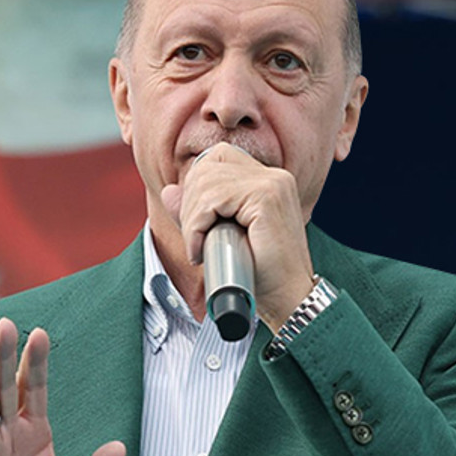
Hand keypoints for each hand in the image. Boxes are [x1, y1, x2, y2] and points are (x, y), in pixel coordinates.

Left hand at [161, 142, 315, 332]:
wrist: (287, 298)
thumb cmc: (260, 272)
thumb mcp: (221, 235)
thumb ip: (197, 211)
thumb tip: (169, 191)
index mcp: (269, 179)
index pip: (218, 158)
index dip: (197, 187)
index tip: (198, 224)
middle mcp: (274, 176)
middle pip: (207, 168)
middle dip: (189, 205)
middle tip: (195, 241)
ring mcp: (272, 184)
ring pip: (206, 183)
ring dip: (192, 220)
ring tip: (198, 249)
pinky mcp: (266, 197)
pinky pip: (213, 200)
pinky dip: (197, 227)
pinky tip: (201, 250)